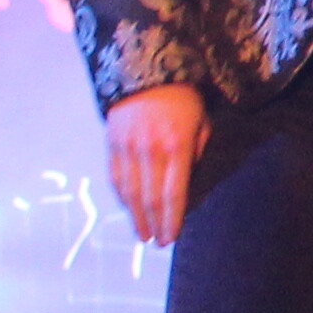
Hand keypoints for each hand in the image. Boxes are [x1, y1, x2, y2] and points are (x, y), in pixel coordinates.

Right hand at [101, 86, 207, 248]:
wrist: (144, 70)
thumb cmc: (182, 97)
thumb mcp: (201, 121)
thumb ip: (196, 150)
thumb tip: (187, 179)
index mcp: (177, 146)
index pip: (173, 193)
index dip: (172, 219)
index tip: (171, 237)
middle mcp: (149, 150)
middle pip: (150, 199)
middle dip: (155, 224)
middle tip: (159, 243)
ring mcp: (127, 148)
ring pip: (130, 193)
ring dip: (136, 217)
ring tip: (142, 235)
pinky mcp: (111, 144)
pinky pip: (115, 178)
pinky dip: (121, 198)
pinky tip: (128, 210)